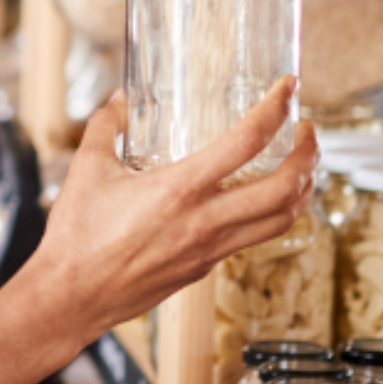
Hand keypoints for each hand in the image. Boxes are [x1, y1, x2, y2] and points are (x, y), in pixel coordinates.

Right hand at [20, 78, 316, 347]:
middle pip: (284, 188)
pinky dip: (274, 214)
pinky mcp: (205, 267)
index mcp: (179, 189)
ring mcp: (210, 249)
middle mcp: (205, 221)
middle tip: (309, 129)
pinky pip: (255, 238)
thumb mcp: (86, 168)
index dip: (275, 109)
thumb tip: (118, 99)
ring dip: (302, 188)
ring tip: (301, 165)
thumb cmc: (77, 236)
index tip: (287, 88)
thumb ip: (105, 127)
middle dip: (308, 154)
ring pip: (282, 220)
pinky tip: (263, 200)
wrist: (73, 295)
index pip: (246, 142)